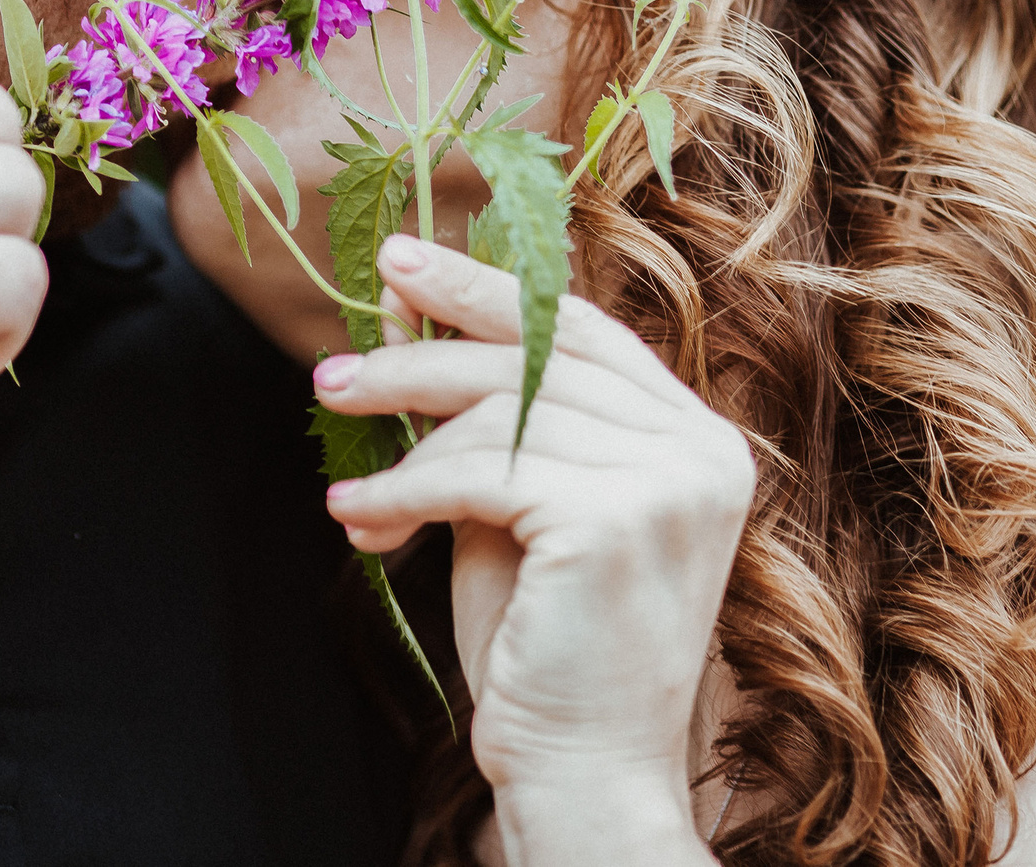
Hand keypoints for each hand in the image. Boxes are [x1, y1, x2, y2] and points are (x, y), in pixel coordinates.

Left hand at [315, 235, 751, 861]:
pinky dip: (402, 490)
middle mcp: (701, 449)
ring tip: (339, 464)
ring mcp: (668, 481)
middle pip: (539, 355)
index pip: (581, 330)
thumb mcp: (510, 505)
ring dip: (401, 436)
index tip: (400, 263)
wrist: (583, 772)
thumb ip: (480, 411)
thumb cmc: (544, 647)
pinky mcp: (615, 520)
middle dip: (425, 350)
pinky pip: (479, 472)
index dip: (488, 289)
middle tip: (334, 366)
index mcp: (695, 437)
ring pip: (501, 409)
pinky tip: (355, 516)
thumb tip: (405, 306)